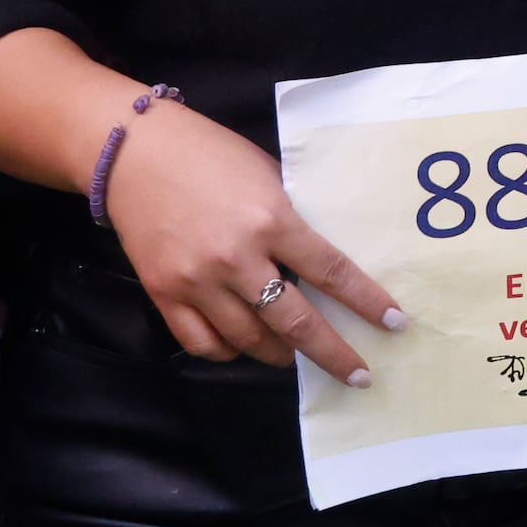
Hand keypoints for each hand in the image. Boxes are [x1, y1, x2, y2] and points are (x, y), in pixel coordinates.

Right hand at [102, 104, 400, 381]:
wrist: (132, 151)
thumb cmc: (207, 153)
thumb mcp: (265, 173)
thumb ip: (290, 217)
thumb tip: (320, 257)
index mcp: (271, 219)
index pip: (331, 271)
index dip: (367, 302)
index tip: (394, 324)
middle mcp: (237, 257)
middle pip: (295, 321)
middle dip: (332, 353)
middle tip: (358, 375)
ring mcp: (197, 280)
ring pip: (250, 340)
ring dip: (281, 355)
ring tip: (296, 356)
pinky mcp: (163, 292)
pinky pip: (202, 343)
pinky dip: (228, 352)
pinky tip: (243, 347)